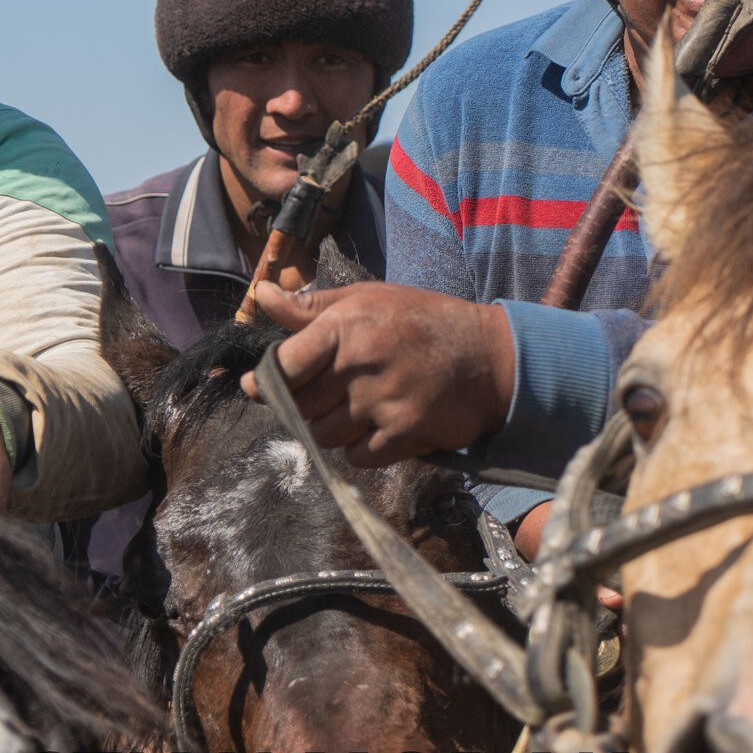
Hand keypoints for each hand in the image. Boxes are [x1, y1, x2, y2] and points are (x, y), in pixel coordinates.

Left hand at [241, 281, 516, 467]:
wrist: (492, 357)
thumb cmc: (424, 322)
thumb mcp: (370, 299)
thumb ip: (312, 306)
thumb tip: (260, 294)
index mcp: (348, 325)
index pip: (284, 365)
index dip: (267, 381)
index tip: (261, 387)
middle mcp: (362, 362)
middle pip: (299, 407)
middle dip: (307, 404)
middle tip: (332, 393)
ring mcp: (383, 401)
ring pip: (323, 436)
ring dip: (334, 428)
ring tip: (361, 407)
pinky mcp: (404, 432)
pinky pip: (356, 457)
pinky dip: (362, 448)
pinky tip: (383, 425)